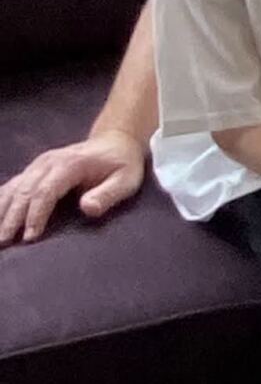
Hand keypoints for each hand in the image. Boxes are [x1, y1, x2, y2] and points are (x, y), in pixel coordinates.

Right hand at [0, 131, 146, 245]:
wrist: (116, 141)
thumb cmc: (122, 164)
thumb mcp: (126, 180)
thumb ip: (108, 194)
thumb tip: (88, 209)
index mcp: (69, 165)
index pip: (46, 192)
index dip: (36, 215)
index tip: (30, 237)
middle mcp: (47, 162)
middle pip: (24, 191)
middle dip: (12, 218)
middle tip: (3, 242)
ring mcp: (38, 165)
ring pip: (12, 188)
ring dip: (1, 211)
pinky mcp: (33, 170)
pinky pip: (11, 186)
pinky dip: (1, 202)